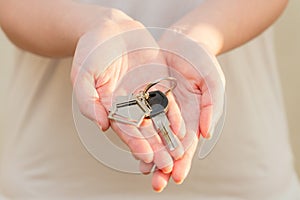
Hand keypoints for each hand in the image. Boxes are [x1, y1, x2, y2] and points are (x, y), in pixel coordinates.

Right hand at [71, 12, 184, 172]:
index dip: (135, 143)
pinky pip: (167, 101)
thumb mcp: (82, 74)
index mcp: (110, 107)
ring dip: (168, 137)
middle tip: (167, 165)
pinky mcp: (157, 84)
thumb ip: (87, 100)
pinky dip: (174, 115)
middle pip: (144, 130)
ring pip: (158, 120)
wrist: (110, 29)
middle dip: (155, 147)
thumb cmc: (92, 51)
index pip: (124, 130)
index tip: (146, 156)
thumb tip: (102, 125)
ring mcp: (144, 95)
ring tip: (179, 153)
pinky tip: (182, 128)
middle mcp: (129, 105)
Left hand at [139, 30, 225, 191]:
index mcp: (194, 117)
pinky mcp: (145, 98)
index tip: (177, 176)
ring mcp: (159, 108)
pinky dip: (136, 130)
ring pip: (152, 135)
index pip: (189, 145)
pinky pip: (139, 116)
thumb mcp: (213, 81)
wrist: (182, 41)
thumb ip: (211, 107)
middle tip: (156, 184)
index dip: (184, 161)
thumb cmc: (202, 60)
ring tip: (143, 170)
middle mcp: (175, 117)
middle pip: (169, 146)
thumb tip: (206, 135)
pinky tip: (132, 143)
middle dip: (164, 165)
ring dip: (148, 153)